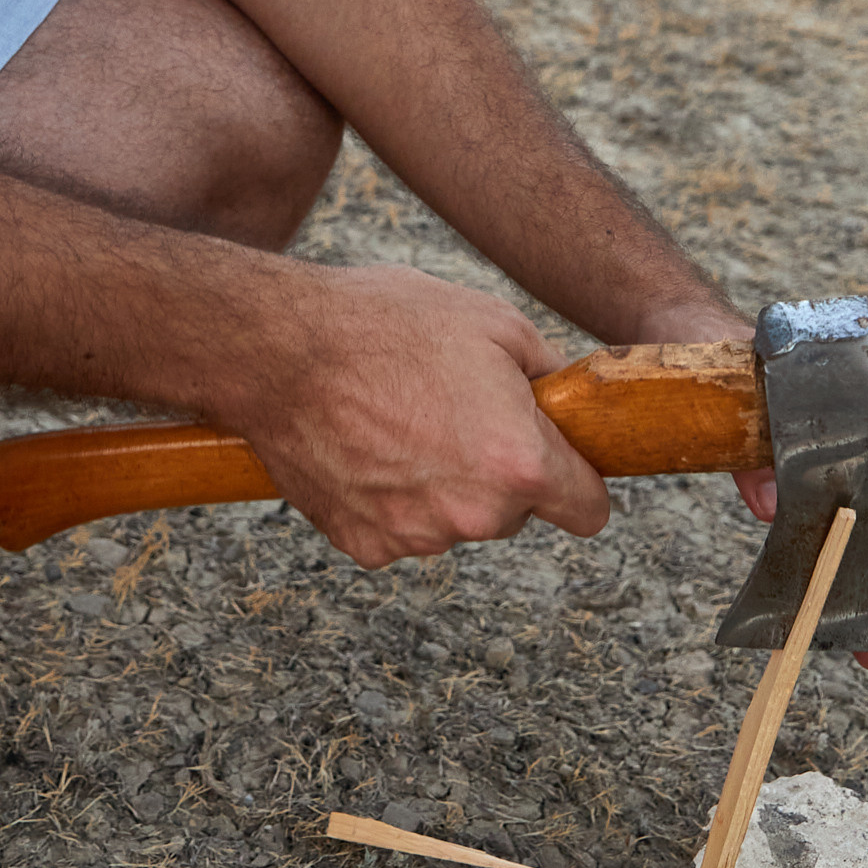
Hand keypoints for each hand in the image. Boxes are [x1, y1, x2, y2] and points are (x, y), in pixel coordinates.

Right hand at [233, 264, 609, 568]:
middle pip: (517, 512)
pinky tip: (368, 445)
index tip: (562, 463)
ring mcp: (415, 536)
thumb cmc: (385, 325)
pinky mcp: (364, 544)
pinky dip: (393, 497)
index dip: (579, 482)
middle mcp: (473, 514)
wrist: (278, 349)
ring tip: (403, 418)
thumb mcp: (494, 324)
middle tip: (458, 411)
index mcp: (519, 462)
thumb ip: (550, 375)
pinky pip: (402, 527)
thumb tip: (570, 403)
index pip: (588, 512)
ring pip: (456, 520)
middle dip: (501, 472)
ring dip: (445, 485)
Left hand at [734, 389, 867, 688]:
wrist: (692, 352)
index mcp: (865, 414)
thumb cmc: (734, 366)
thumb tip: (770, 504)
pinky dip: (834, 586)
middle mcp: (863, 452)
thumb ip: (757, 449)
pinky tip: (829, 628)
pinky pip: (829, 549)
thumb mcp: (745, 399)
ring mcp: (835, 480)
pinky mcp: (802, 502)